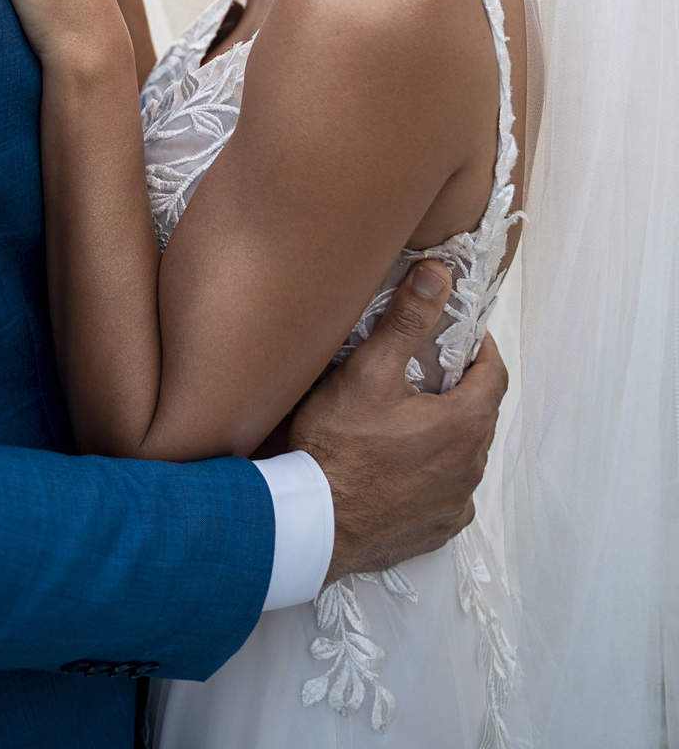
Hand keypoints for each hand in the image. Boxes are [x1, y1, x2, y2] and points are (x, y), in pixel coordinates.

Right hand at [288, 261, 506, 581]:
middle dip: (459, 389)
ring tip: (409, 416)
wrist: (311, 522)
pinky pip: (447, 494)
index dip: (481, 350)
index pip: (494, 375)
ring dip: (447, 433)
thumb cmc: (337, 447)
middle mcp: (470, 468)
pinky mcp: (433, 530)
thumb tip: (438, 275)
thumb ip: (408, 320)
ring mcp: (453, 504)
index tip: (463, 336)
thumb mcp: (370, 371)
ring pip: (464, 455)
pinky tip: (403, 466)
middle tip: (426, 371)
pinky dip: (434, 474)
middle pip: (479, 415)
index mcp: (464, 425)